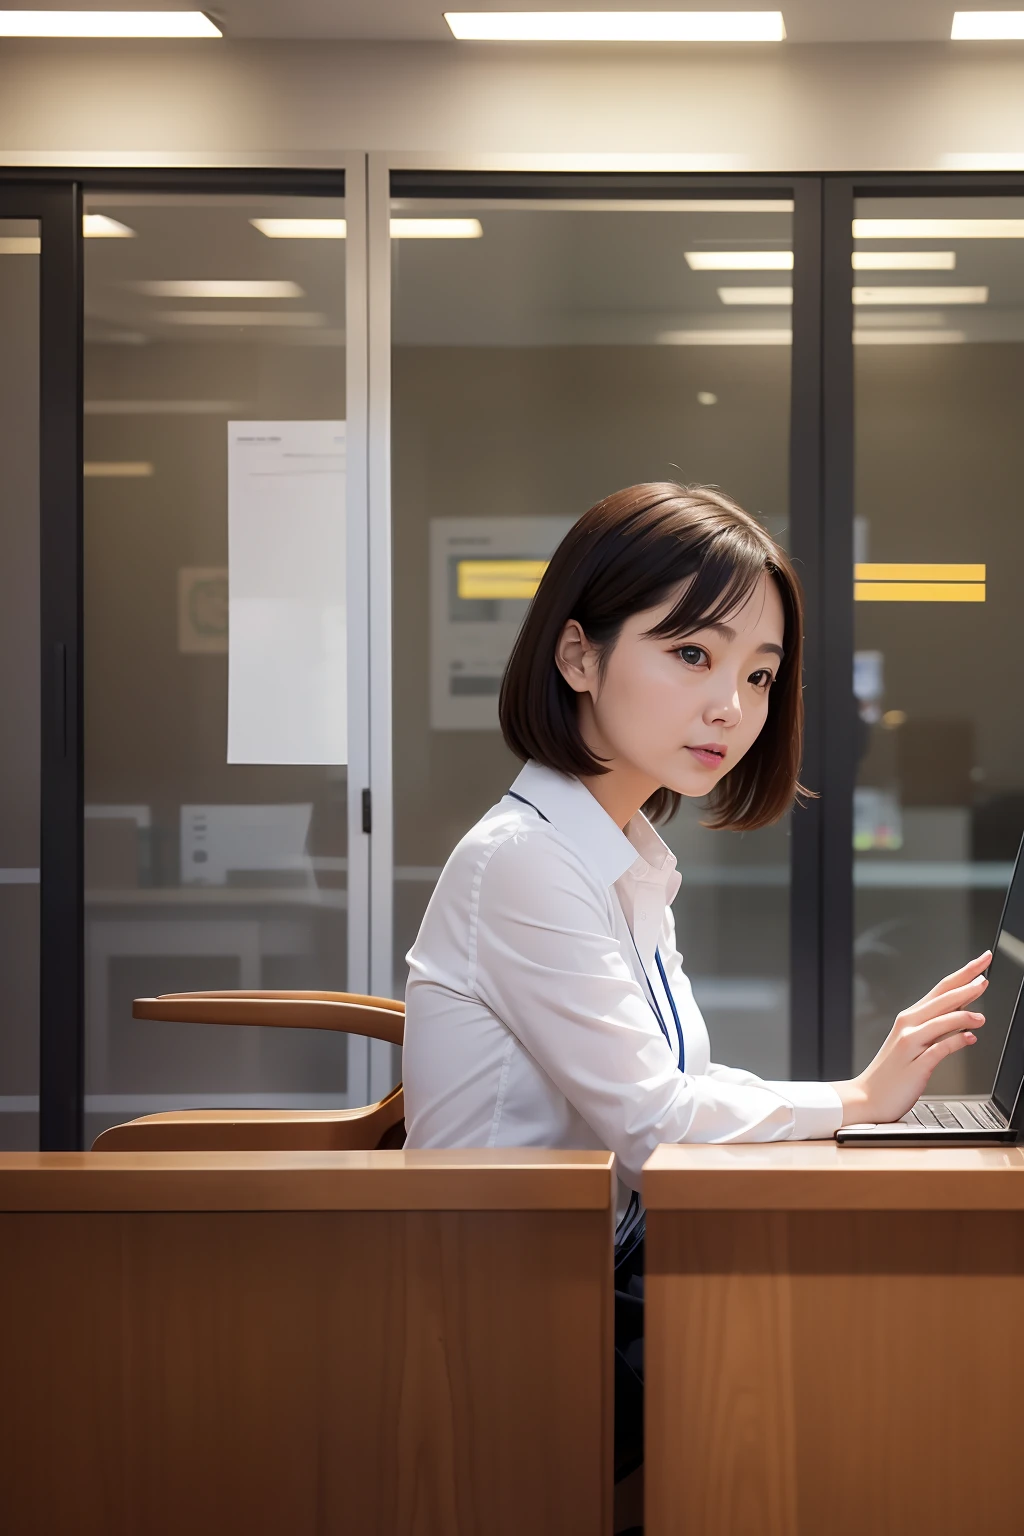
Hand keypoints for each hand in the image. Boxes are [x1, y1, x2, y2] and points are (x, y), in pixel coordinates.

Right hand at [832, 951, 990, 1125]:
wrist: (868, 1097)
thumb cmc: (891, 1072)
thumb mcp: (913, 1042)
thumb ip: (938, 1027)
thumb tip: (965, 1014)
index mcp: (910, 1018)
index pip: (941, 989)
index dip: (963, 974)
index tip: (981, 962)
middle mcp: (909, 1026)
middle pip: (942, 999)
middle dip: (966, 985)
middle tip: (985, 976)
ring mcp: (911, 1044)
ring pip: (941, 1021)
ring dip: (964, 1016)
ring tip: (982, 1016)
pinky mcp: (916, 1065)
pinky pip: (940, 1049)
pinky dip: (956, 1042)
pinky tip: (970, 1038)